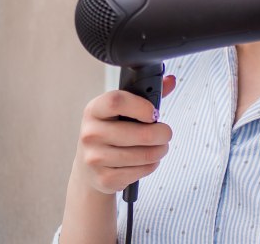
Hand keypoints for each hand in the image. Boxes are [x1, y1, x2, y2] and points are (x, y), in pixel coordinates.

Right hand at [73, 75, 176, 193]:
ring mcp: (95, 158)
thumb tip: (171, 81)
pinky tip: (147, 161)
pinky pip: (140, 171)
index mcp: (94, 110)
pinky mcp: (104, 178)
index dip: (141, 106)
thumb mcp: (122, 110)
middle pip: (139, 134)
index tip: (154, 113)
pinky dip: (150, 166)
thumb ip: (147, 94)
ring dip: (160, 151)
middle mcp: (90, 133)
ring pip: (144, 155)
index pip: (116, 101)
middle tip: (166, 133)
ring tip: (159, 147)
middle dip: (162, 134)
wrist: (89, 166)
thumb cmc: (111, 130)